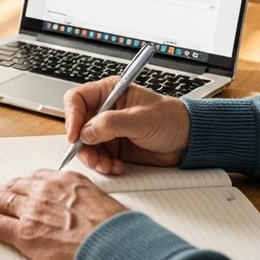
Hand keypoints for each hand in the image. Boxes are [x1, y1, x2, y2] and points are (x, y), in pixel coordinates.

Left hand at [0, 169, 125, 259]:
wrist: (114, 245)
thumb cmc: (115, 230)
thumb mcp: (101, 202)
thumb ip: (83, 201)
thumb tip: (80, 211)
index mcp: (66, 180)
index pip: (35, 178)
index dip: (21, 184)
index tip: (17, 188)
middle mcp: (46, 190)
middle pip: (14, 187)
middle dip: (0, 192)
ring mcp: (33, 210)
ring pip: (1, 202)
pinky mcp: (25, 233)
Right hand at [64, 80, 189, 173]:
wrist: (187, 141)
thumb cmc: (170, 120)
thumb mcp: (141, 119)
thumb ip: (111, 124)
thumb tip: (86, 132)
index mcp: (110, 92)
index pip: (77, 99)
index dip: (72, 116)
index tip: (75, 135)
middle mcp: (105, 110)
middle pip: (78, 125)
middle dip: (82, 144)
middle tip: (92, 157)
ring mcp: (108, 130)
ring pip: (85, 144)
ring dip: (93, 158)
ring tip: (107, 165)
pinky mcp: (113, 147)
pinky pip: (97, 157)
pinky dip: (103, 164)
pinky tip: (116, 166)